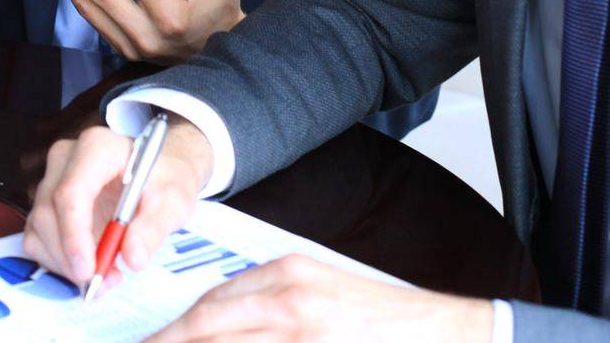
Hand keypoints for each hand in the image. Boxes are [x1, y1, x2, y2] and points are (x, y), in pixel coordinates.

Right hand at [24, 120, 213, 288]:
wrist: (159, 171)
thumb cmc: (165, 179)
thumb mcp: (174, 200)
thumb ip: (153, 227)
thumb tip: (133, 256)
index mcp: (98, 147)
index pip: (71, 192)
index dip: (75, 235)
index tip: (89, 269)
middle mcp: (67, 158)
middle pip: (50, 213)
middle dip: (71, 257)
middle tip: (101, 282)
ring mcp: (52, 179)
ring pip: (39, 229)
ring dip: (65, 264)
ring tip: (105, 274)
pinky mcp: (46, 202)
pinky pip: (37, 238)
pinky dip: (59, 261)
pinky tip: (89, 264)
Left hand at [148, 255, 493, 341]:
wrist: (436, 333)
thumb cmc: (376, 319)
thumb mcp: (318, 291)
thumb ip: (269, 302)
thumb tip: (214, 325)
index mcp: (287, 274)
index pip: (211, 303)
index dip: (173, 331)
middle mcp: (289, 300)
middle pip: (208, 326)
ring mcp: (301, 334)